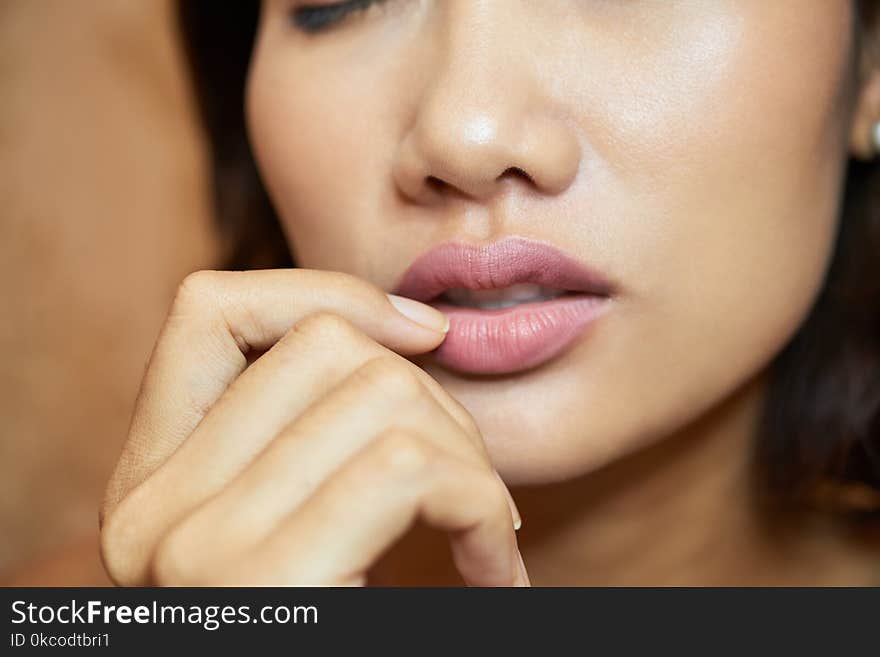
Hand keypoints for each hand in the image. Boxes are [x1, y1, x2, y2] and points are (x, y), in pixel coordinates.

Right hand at [99, 269, 527, 585]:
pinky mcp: (262, 586)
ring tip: (484, 532)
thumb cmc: (333, 620)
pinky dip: (482, 508)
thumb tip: (413, 330)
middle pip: (332, 351)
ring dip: (471, 460)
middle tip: (469, 485)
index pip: (210, 309)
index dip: (329, 295)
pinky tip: (493, 571)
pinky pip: (410, 470)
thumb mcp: (308, 518)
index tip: (424, 334)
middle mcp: (149, 508)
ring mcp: (194, 549)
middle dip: (438, 400)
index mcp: (154, 481)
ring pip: (383, 397)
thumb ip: (317, 433)